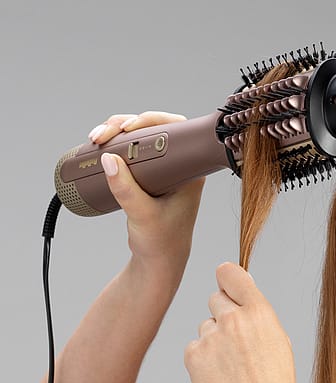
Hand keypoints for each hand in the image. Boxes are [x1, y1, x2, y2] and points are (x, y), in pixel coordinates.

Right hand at [89, 111, 204, 266]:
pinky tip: (100, 143)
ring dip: (115, 133)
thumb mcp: (143, 215)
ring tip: (95, 139)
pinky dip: (115, 145)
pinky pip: (132, 152)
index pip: (177, 131)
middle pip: (153, 130)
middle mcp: (179, 167)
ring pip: (139, 139)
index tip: (129, 127)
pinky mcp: (148, 178)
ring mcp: (163, 172)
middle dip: (124, 125)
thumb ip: (126, 190)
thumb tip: (108, 159)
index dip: (153, 120)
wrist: (157, 260)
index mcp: (190, 172)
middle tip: (103, 134)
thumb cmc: (160, 241)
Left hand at [184, 262, 298, 382]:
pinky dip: (203, 360)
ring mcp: (211, 336)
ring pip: (205, 327)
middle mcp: (233, 318)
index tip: (227, 286)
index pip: (230, 273)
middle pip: (215, 299)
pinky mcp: (193, 355)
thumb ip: (258, 316)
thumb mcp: (278, 341)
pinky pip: (194, 348)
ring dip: (214, 341)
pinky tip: (220, 378)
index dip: (227, 278)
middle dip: (223, 314)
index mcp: (259, 311)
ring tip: (233, 369)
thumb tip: (242, 296)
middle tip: (236, 343)